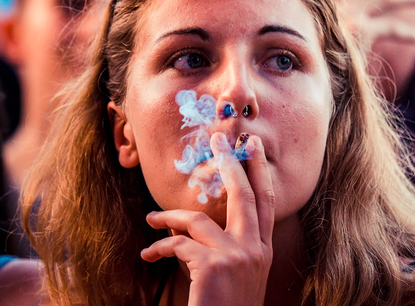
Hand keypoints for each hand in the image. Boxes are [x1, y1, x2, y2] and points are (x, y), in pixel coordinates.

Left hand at [141, 133, 274, 305]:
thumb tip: (196, 225)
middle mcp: (256, 250)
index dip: (259, 171)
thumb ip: (229, 248)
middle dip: (231, 162)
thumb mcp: (238, 276)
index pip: (266, 202)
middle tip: (219, 138)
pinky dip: (159, 247)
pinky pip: (178, 244)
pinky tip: (148, 255)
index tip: (251, 145)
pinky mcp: (213, 267)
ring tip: (151, 217)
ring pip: (199, 219)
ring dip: (169, 216)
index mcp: (263, 251)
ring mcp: (237, 257)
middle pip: (245, 195)